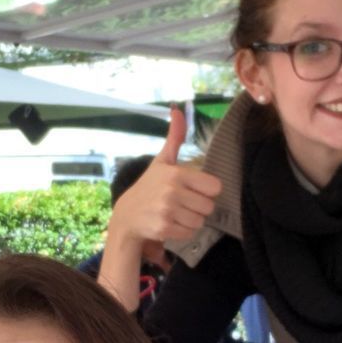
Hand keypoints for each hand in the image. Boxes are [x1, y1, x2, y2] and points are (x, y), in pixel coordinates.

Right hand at [109, 104, 222, 244]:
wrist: (127, 215)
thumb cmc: (150, 186)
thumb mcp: (163, 161)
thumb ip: (175, 138)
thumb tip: (178, 109)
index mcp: (176, 173)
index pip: (215, 187)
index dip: (206, 190)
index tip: (193, 190)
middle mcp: (172, 191)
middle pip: (209, 206)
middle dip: (198, 207)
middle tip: (182, 203)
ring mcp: (167, 211)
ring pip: (200, 221)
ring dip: (191, 220)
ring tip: (176, 213)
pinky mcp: (164, 228)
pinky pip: (190, 233)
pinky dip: (183, 231)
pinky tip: (170, 223)